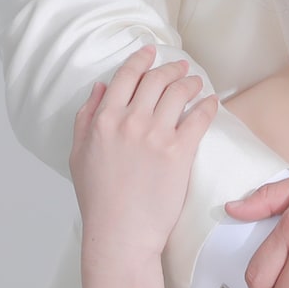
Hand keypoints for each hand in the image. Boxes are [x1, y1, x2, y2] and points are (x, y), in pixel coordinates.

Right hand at [68, 46, 213, 267]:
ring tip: (196, 82)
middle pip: (156, 80)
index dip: (140, 60)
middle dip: (171, 68)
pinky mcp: (179, 152)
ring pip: (178, 92)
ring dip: (190, 82)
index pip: (126, 76)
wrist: (120, 235)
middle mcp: (130, 121)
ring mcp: (155, 135)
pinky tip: (210, 102)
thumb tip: (100, 89)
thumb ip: (85, 118)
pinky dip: (207, 105)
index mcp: (104, 120)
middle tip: (181, 67)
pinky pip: (198, 117)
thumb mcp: (78, 155)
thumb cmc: (98, 200)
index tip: (150, 52)